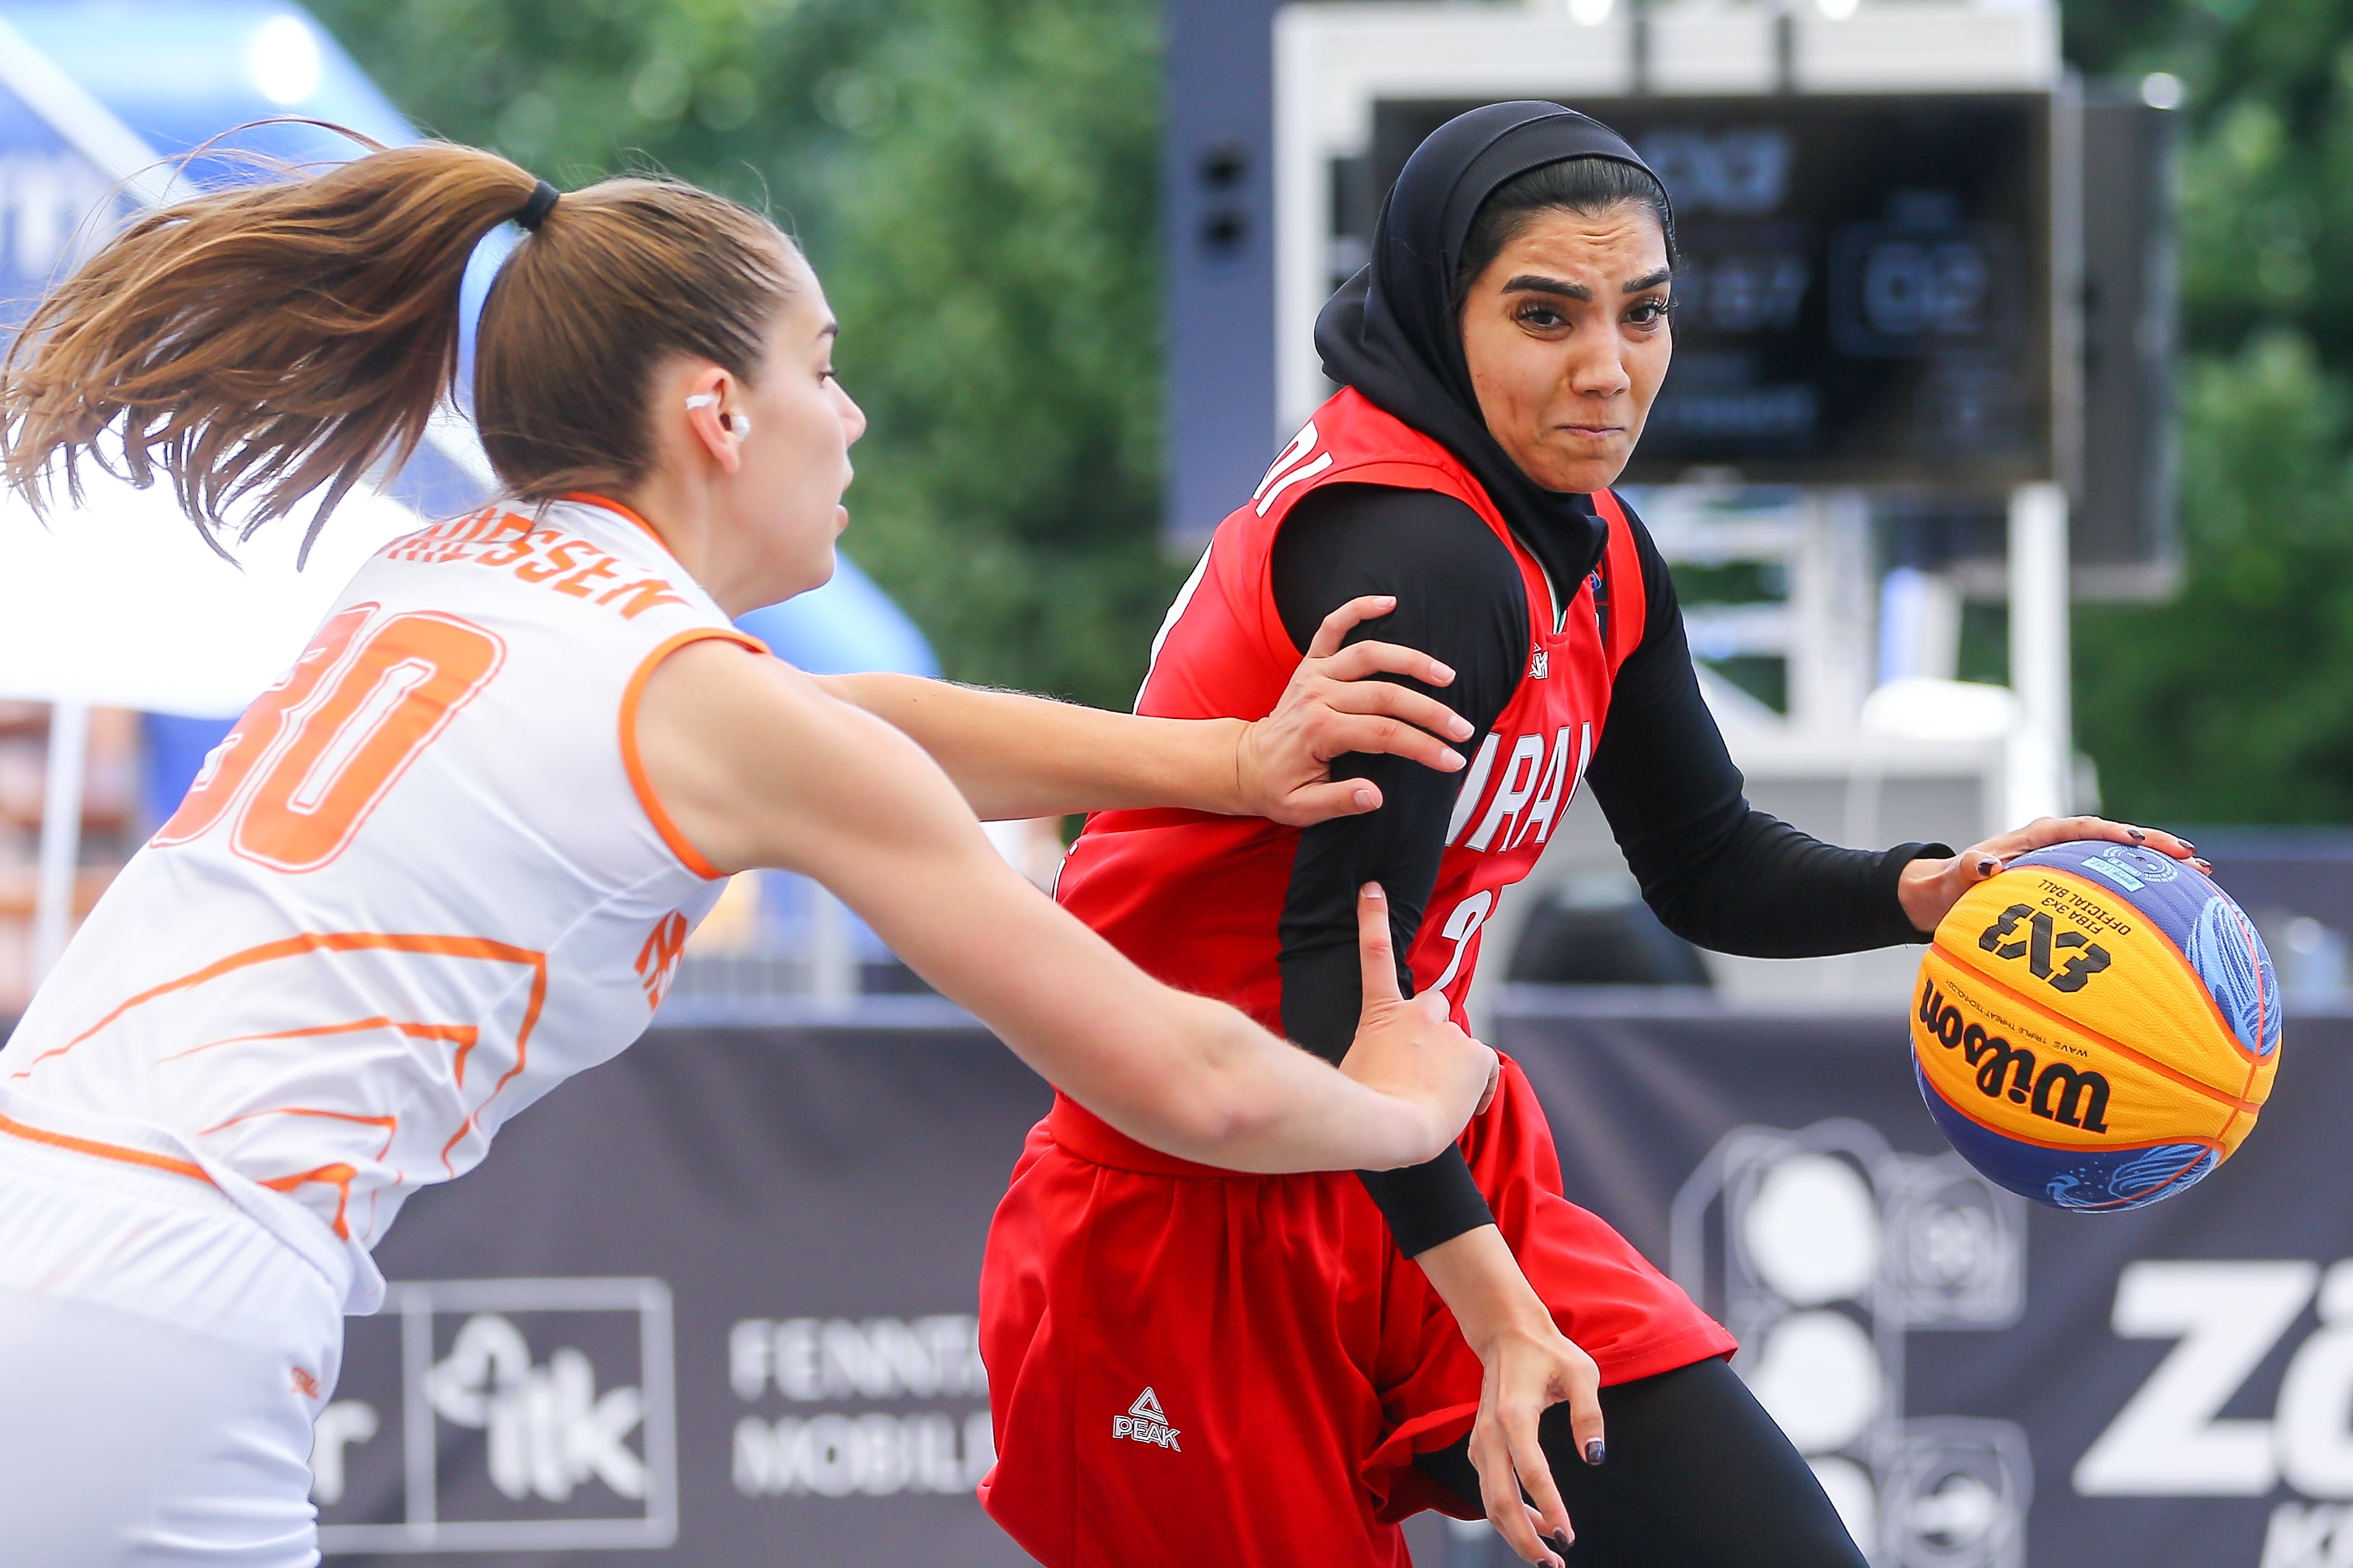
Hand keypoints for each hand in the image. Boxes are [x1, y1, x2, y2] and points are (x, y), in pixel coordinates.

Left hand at [1235, 595, 1472, 825]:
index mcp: (1319, 732)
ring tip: (1447, 675)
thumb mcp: (1303, 809)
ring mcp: (1314, 674)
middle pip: (1386, 696)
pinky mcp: (1311, 662)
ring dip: (1411, 661)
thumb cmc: (1277, 788)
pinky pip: (1333, 626)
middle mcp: (1318, 696)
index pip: (1383, 735)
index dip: (1423, 747)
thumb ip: (1341, 802)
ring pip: (1369, 656)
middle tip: (1464, 729)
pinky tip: (1389, 601)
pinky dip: (1358, 608)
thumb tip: (1376, 795)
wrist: (1243, 764)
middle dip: (1431, 712)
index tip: (1453, 761)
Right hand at [1337, 885, 1498, 1160]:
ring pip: (1458, 1043)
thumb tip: (1365, 1063)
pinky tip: (1467, 1106)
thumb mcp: (1351, 1069)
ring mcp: (1449, 1032)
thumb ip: (1367, 1053)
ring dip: (1452, 1064)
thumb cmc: (1365, 1106)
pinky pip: (1485, 1067)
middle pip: (1433, 1006)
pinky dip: (1480, 1086)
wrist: (1395, 1126)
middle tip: (1422, 1065)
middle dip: (1431, 1028)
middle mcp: (1419, 1014)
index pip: (1374, 955)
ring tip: (1437, 1097)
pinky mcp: (1476, 1053)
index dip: (1373, 919)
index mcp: (1381, 1014)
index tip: (1372, 889)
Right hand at [1417, 1227, 1604, 1567]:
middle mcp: (1490, 1433)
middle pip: (1499, 1500)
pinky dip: (1507, 1513)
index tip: (1568, 1534)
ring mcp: (1480, 1441)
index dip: (1550, 1508)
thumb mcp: (1581, 1372)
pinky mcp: (1480, 1446)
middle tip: (1554, 1563)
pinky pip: (1489, 1489)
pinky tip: (1534, 1523)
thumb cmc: (1547, 1351)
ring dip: (1515, 1533)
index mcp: (1514, 1415)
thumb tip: (1594, 1456)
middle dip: (1525, 1539)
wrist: (1506, 1333)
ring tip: (1547, 1554)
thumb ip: (1589, 1414)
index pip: (1531, 1473)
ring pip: (1490, 1501)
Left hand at [1898, 814, 2203, 933]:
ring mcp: (2071, 861)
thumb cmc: (1952, 887)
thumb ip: (1968, 869)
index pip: (2081, 828)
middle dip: (2153, 845)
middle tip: (2192, 858)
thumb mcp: (1955, 878)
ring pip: (2122, 857)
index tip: (2136, 842)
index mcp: (2037, 836)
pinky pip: (2116, 879)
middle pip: (2114, 838)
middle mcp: (2059, 843)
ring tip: (2201, 874)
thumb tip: (1986, 865)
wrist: (1949, 895)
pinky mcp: (2077, 881)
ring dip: (2158, 864)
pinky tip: (2178, 901)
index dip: (2110, 833)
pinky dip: (2145, 885)